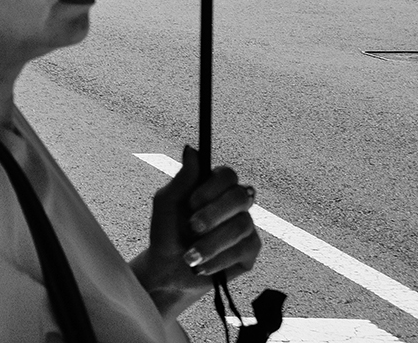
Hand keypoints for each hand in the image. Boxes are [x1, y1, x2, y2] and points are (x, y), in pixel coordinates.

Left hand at [132, 147, 261, 314]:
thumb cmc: (167, 231)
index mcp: (214, 188)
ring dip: (211, 243)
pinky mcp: (250, 251)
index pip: (227, 175)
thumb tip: (190, 149)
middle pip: (240, 197)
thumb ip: (183, 178)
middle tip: (192, 227)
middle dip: (214, 214)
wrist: (168, 269)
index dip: (213, 187)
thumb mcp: (167, 203)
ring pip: (241, 226)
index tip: (191, 202)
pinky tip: (202, 266)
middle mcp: (234, 205)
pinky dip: (218, 259)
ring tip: (190, 256)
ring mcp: (245, 227)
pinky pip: (244, 249)